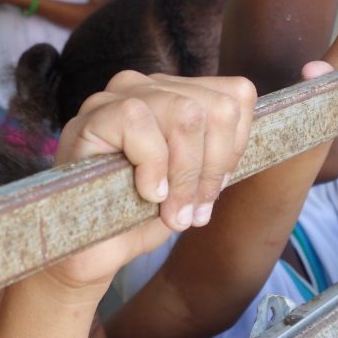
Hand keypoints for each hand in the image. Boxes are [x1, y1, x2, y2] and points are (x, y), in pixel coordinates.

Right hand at [48, 71, 255, 289]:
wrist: (92, 251)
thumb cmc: (139, 213)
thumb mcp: (193, 183)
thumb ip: (217, 156)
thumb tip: (245, 142)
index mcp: (177, 95)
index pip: (236, 95)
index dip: (234, 148)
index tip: (210, 191)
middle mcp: (149, 86)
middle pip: (217, 107)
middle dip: (212, 168)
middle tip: (192, 210)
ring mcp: (117, 95)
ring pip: (186, 113)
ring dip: (184, 174)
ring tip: (170, 210)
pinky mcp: (92, 116)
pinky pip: (139, 122)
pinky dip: (151, 167)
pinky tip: (143, 192)